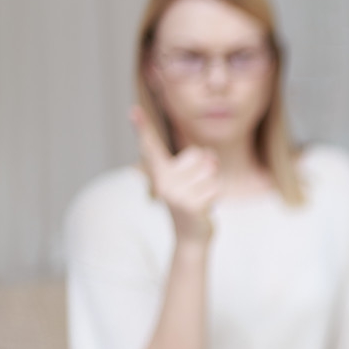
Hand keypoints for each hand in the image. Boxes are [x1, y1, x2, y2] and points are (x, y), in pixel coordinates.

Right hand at [130, 106, 219, 243]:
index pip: (151, 147)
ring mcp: (175, 194)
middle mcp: (163, 182)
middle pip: (199, 155)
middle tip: (195, 191)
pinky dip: (216, 196)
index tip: (133, 109)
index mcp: (160, 173)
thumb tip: (211, 155)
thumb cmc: (193, 203)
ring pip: (211, 172)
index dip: (142, 128)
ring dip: (212, 185)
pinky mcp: (189, 205)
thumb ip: (203, 161)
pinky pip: (216, 187)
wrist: (191, 238)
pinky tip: (205, 209)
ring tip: (200, 199)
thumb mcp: (196, 178)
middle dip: (206, 171)